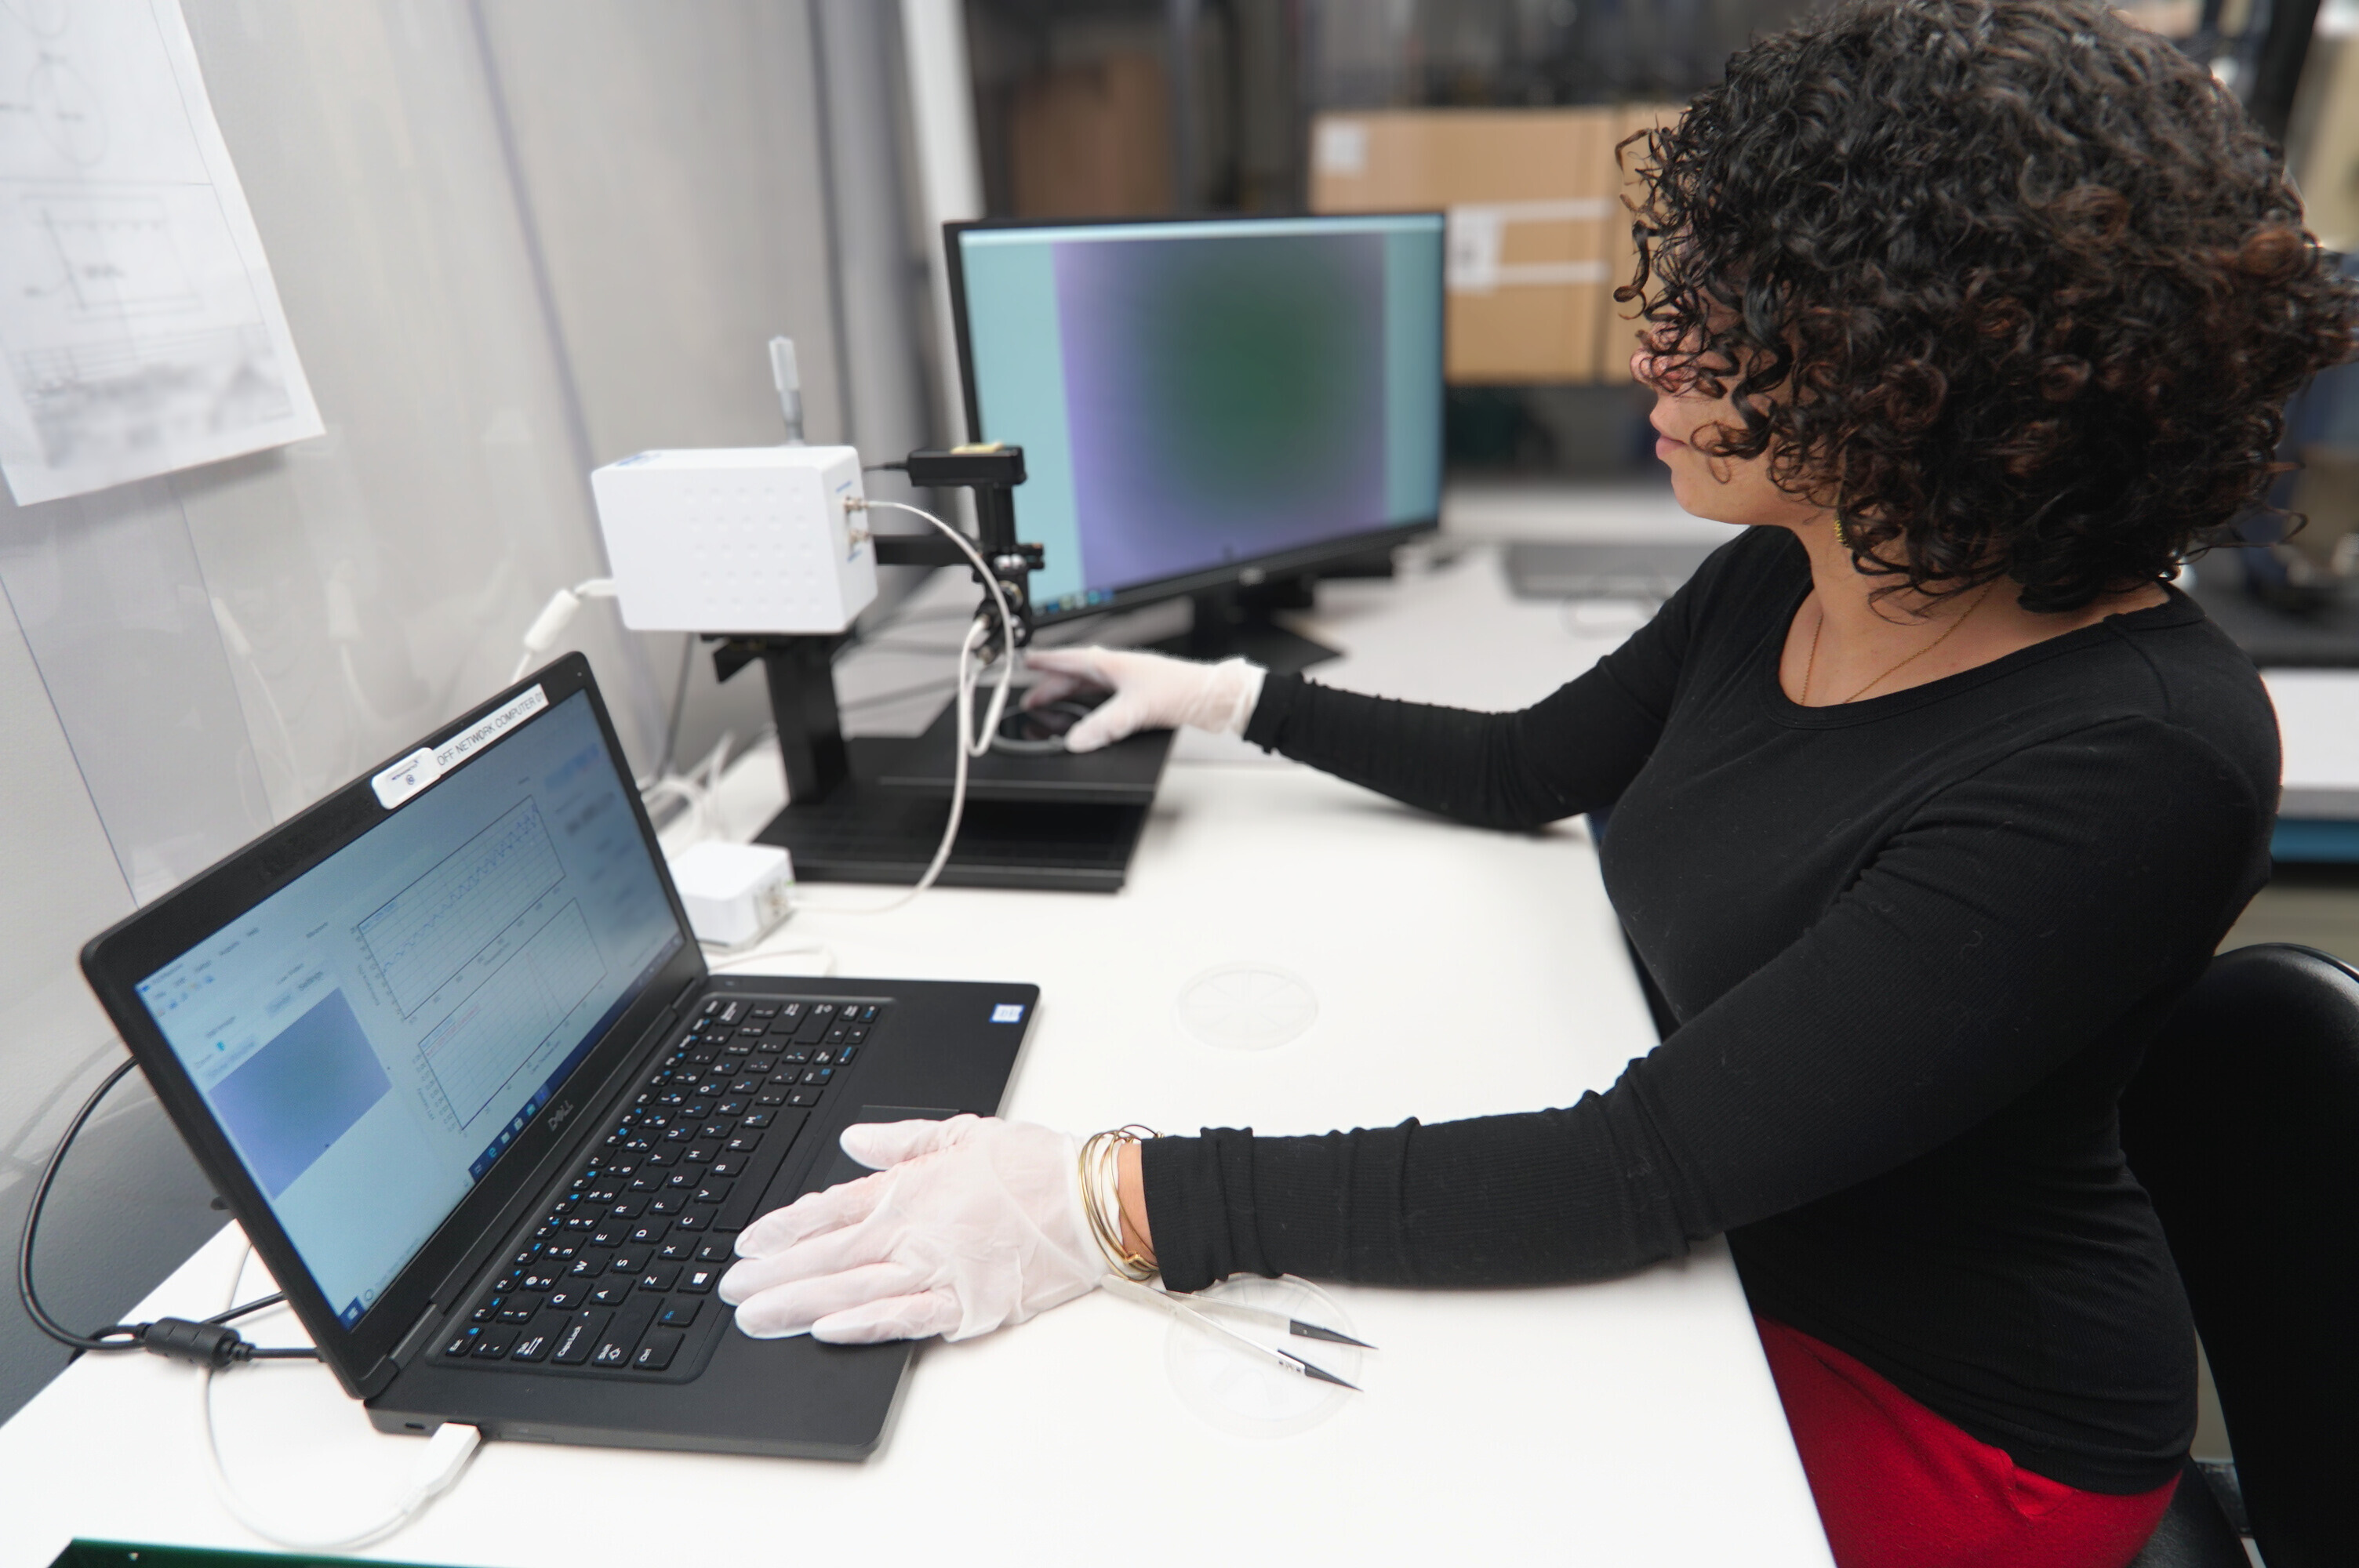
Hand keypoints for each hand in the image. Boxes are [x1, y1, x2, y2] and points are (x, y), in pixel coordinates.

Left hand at [719, 1116, 1100, 1343]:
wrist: (1091, 1201)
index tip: (747, 1244)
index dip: (784, 1227)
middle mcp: (915, 1230)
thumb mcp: (964, 1131)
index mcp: (912, 1187)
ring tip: (756, 1318)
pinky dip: (864, 1325)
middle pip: (828, 1254)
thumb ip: (902, 1142)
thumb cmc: (1035, 1165)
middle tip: (730, 1292)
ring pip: (853, 1289)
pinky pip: (905, 1318)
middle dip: (773, 1274)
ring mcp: (938, 1270)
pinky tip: (827, 1331)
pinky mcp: (966, 1305)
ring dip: (799, 1303)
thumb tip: (853, 1141)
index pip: (832, 1208)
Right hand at [1020, 647, 1264, 753]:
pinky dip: (1090, 709)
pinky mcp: (1141, 698)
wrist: (1214, 698)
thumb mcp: (1136, 709)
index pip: (1070, 659)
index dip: (1047, 661)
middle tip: (1031, 698)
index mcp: (1113, 663)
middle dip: (1052, 686)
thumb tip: (1077, 741)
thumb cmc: (1183, 688)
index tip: (1026, 661)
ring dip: (1070, 697)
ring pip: (1090, 688)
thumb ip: (1104, 726)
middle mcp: (1119, 670)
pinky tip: (1089, 720)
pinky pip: (1105, 702)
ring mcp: (1130, 684)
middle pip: (1076, 676)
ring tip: (1052, 708)